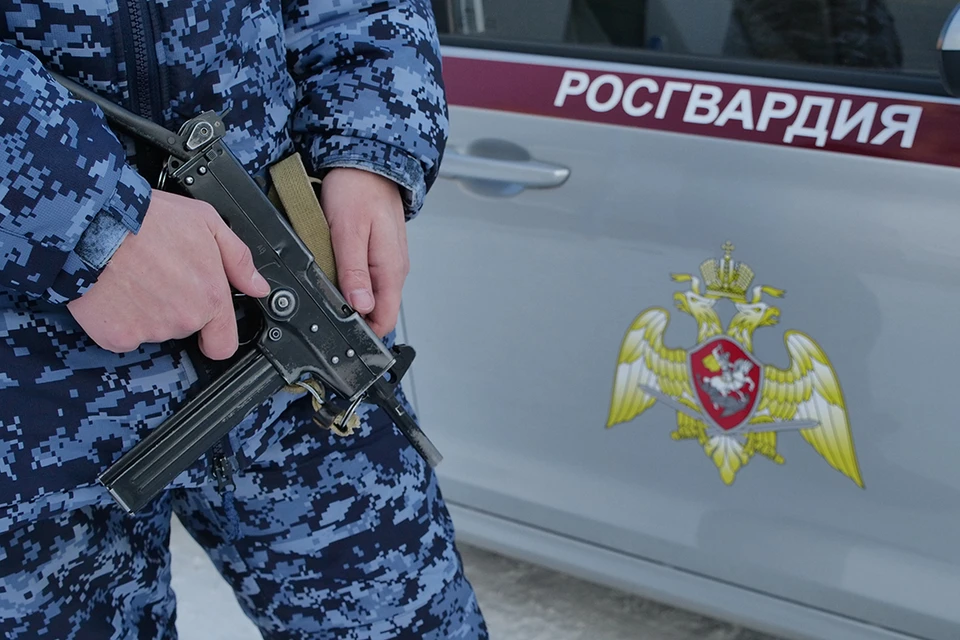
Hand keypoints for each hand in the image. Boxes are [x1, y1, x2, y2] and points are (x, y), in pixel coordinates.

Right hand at [67, 190, 270, 359]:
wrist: (93, 224)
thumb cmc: (148, 219)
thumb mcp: (206, 223)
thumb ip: (238, 259)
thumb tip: (258, 286)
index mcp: (209, 298)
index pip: (223, 344)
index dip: (216, 335)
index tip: (208, 327)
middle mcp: (182, 320)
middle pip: (184, 327)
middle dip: (175, 306)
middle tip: (160, 273)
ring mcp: (148, 331)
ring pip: (153, 328)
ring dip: (147, 309)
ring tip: (135, 274)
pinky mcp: (115, 335)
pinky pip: (121, 333)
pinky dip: (118, 316)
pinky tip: (115, 289)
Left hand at [320, 168, 408, 336]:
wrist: (367, 161)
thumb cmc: (357, 189)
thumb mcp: (348, 231)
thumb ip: (354, 271)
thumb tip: (360, 306)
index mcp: (391, 269)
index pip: (385, 319)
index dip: (364, 332)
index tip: (341, 332)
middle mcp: (394, 269)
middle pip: (377, 310)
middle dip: (352, 315)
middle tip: (326, 306)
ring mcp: (388, 261)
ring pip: (370, 294)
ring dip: (350, 297)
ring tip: (329, 284)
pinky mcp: (379, 253)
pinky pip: (367, 278)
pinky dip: (351, 280)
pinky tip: (337, 270)